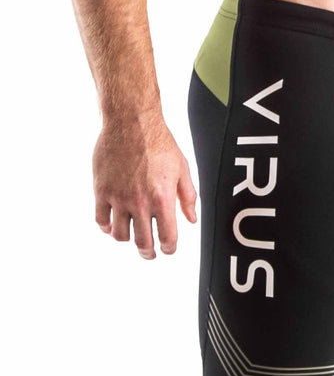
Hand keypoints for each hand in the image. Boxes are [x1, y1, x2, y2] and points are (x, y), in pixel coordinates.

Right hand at [93, 111, 196, 258]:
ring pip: (120, 235)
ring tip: (132, 238)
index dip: (168, 248)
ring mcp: (118, 197)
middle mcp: (140, 202)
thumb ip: (188, 197)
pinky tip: (113, 226)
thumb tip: (191, 220)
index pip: (167, 237)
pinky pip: (101, 219)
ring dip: (128, 240)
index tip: (168, 249)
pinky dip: (107, 228)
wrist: (131, 122)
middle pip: (142, 242)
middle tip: (150, 253)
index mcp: (163, 199)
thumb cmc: (160, 143)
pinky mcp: (101, 190)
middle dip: (148, 252)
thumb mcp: (182, 169)